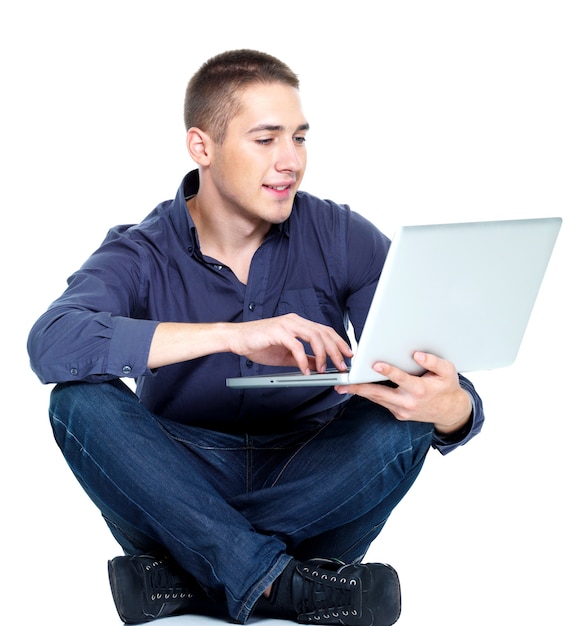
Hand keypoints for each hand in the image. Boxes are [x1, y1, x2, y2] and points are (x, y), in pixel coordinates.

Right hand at [228, 313, 352, 374]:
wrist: (237, 339)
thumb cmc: (259, 344)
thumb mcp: (286, 355)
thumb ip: (303, 358)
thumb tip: (319, 365)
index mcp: (299, 324)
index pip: (325, 330)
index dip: (339, 342)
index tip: (348, 354)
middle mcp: (295, 321)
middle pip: (323, 333)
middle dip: (336, 350)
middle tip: (342, 365)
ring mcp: (287, 324)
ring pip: (314, 337)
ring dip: (322, 355)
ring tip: (324, 370)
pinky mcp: (277, 332)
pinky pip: (296, 346)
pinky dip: (303, 360)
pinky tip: (304, 371)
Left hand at [335, 351, 471, 433]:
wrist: (450, 411)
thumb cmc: (447, 388)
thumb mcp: (448, 372)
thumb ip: (434, 362)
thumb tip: (417, 355)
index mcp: (420, 390)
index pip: (401, 379)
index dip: (388, 371)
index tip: (376, 365)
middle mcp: (408, 402)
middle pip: (380, 394)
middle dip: (361, 388)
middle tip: (344, 384)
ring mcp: (402, 411)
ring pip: (378, 399)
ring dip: (361, 392)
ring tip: (344, 386)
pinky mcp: (398, 414)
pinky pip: (382, 402)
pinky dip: (372, 394)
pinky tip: (361, 387)